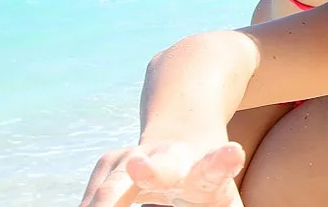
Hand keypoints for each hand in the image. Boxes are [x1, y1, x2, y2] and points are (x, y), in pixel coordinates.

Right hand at [79, 141, 246, 206]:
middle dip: (147, 170)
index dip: (223, 162)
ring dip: (98, 204)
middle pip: (157, 169)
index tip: (234, 153)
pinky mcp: (108, 164)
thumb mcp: (222, 197)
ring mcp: (134, 158)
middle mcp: (168, 159)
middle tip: (140, 166)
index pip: (215, 169)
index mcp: (205, 170)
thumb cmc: (208, 180)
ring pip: (111, 187)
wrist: (183, 128)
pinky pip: (94, 198)